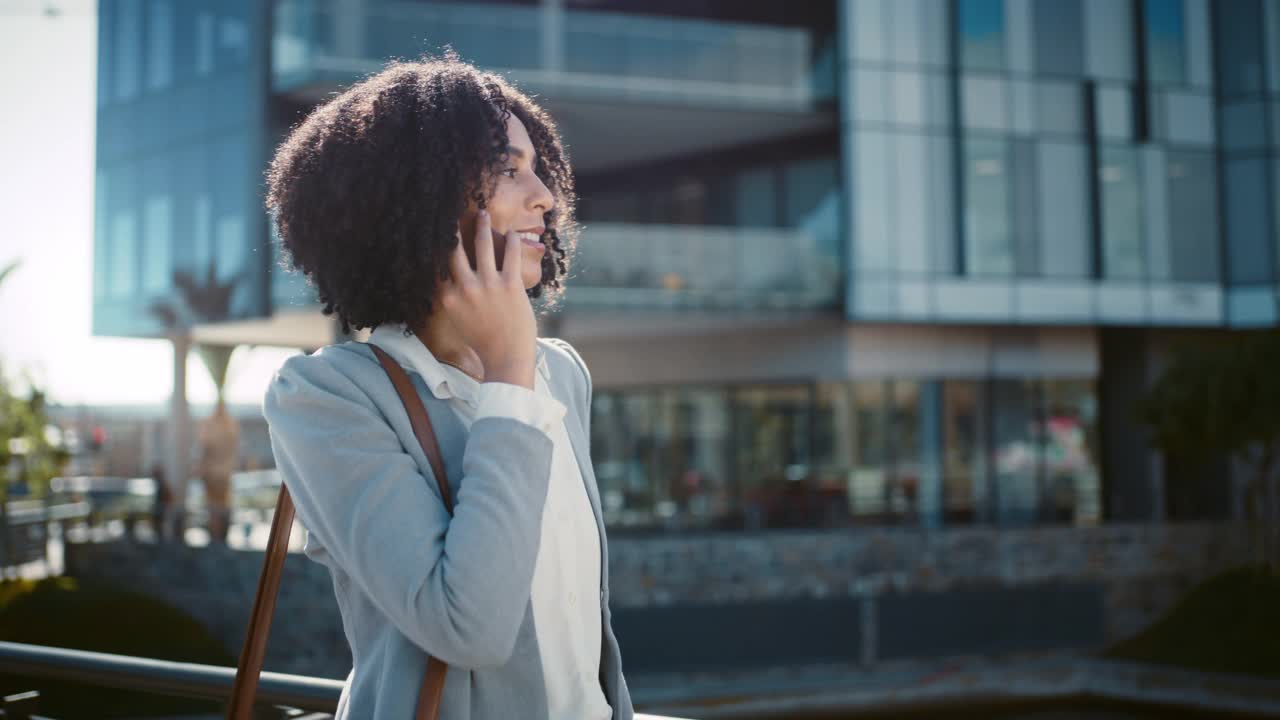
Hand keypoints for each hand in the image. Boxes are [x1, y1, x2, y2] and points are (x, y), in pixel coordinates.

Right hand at [440, 210, 535, 388]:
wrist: (506, 359)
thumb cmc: (483, 341)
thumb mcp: (458, 319)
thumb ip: (453, 298)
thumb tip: (450, 280)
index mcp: (447, 297)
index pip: (437, 264)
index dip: (436, 245)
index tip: (435, 230)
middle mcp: (464, 288)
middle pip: (454, 249)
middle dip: (452, 228)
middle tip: (452, 213)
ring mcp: (488, 285)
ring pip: (482, 244)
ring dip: (482, 225)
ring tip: (483, 214)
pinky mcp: (510, 284)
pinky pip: (510, 254)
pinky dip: (512, 240)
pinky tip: (512, 233)